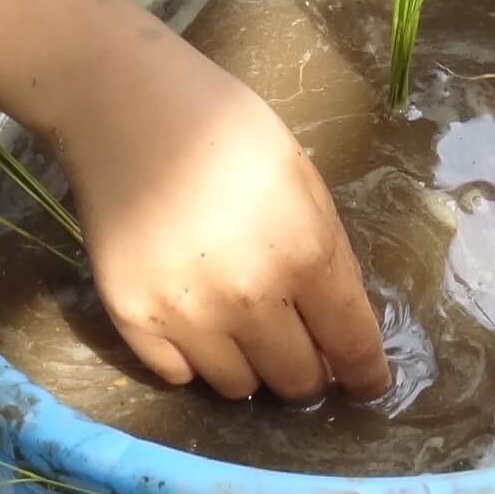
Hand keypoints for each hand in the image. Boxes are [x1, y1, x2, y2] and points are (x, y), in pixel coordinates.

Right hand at [42, 19, 391, 401]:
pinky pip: (177, 374)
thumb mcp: (303, 180)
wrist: (125, 105)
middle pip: (296, 381)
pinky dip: (193, 359)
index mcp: (305, 254)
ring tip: (240, 325)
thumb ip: (326, 254)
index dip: (366, 374)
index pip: (351, 346)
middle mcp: (249, 297)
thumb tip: (338, 322)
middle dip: (308, 369)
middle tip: (299, 344)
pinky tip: (194, 319)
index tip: (369, 385)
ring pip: (237, 387)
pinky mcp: (132, 317)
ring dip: (250, 366)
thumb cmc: (227, 127)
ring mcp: (185, 313)